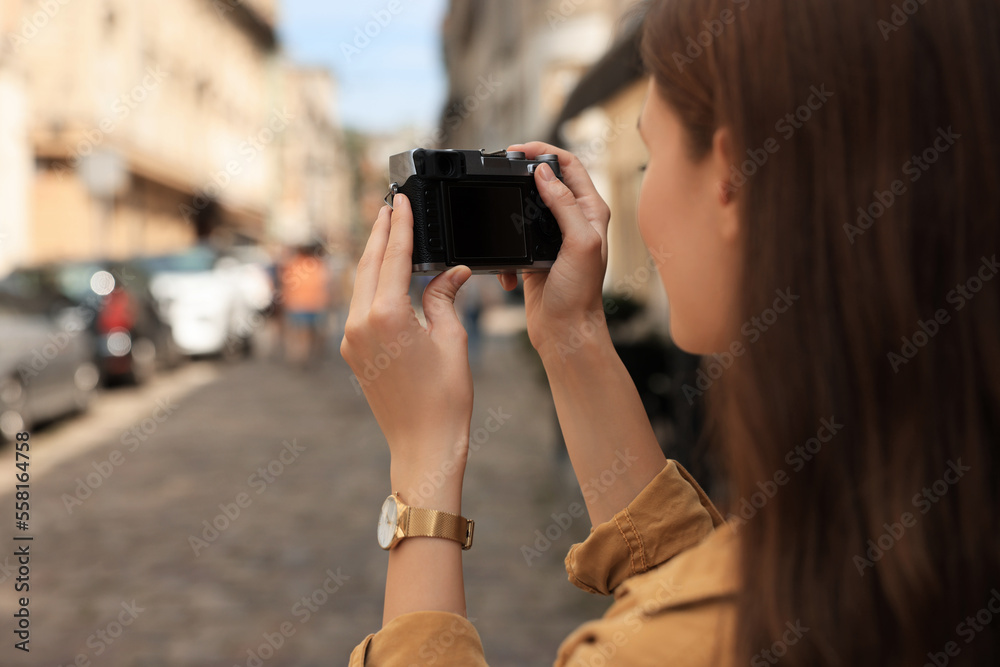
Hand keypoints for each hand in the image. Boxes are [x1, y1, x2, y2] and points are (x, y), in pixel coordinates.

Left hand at [341, 196, 472, 499]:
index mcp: (386, 316)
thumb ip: (444, 297)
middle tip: (389, 205)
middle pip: (368, 264)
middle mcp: (359, 323)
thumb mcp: (451, 339)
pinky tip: (385, 274)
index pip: (392, 257)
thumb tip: (452, 271)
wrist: (423, 445)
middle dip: (379, 233)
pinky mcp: (353, 351)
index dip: (399, 226)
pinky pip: (361, 306)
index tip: (400, 201)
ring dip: (374, 257)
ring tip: (387, 232)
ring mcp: (351, 338)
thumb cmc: (444, 398)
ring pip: (361, 284)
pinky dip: (373, 284)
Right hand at [498, 142, 611, 359]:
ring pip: (525, 210)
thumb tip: (544, 174)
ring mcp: (553, 239)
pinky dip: (506, 252)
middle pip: (546, 182)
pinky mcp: (535, 257)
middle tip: (502, 174)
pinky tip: (508, 271)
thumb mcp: (578, 243)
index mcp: (592, 212)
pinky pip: (513, 240)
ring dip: (509, 218)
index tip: (518, 150)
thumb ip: (564, 205)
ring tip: (500, 224)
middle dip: (522, 178)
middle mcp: (575, 221)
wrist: (566, 334)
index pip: (569, 166)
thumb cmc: (580, 295)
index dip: (544, 152)